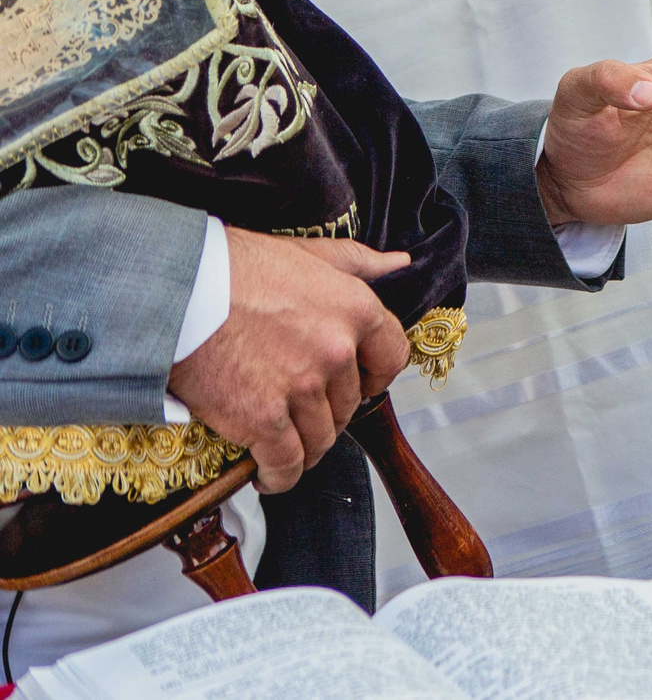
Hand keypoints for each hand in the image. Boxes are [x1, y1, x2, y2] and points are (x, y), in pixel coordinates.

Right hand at [167, 231, 412, 493]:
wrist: (175, 293)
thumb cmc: (234, 268)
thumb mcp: (306, 252)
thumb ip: (356, 262)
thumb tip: (398, 263)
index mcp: (356, 310)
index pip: (391, 359)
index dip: (376, 377)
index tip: (361, 385)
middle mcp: (337, 351)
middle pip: (350, 403)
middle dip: (330, 411)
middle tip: (303, 412)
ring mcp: (302, 387)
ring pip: (321, 438)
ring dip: (306, 447)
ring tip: (284, 443)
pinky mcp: (264, 420)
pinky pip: (286, 464)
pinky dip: (280, 476)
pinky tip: (267, 474)